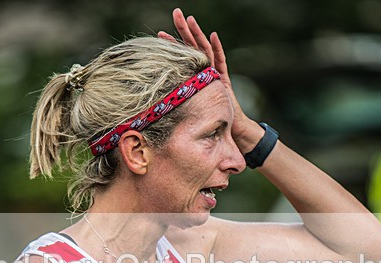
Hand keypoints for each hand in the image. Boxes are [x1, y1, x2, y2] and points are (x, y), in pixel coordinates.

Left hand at [158, 8, 261, 151]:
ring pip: (205, 50)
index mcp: (194, 78)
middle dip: (184, 30)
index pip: (182, 56)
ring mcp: (215, 75)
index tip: (159, 33)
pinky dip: (217, 49)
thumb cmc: (207, 123)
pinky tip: (212, 36)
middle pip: (193, 47)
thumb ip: (174, 106)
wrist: (230, 131)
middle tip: (176, 13)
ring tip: (190, 19)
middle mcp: (204, 73)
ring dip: (198, 34)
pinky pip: (221, 62)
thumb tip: (150, 109)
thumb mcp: (185, 112)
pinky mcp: (224, 81)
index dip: (172, 44)